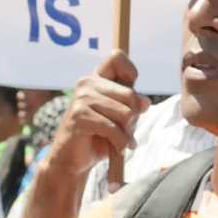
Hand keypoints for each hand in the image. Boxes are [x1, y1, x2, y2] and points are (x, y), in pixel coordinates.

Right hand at [37, 51, 142, 184]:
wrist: (73, 161)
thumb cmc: (98, 137)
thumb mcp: (120, 118)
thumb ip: (132, 106)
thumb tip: (145, 102)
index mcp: (96, 78)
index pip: (117, 57)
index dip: (130, 73)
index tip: (129, 97)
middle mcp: (87, 83)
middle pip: (130, 94)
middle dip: (134, 117)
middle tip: (126, 130)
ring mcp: (82, 98)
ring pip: (125, 113)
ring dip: (127, 132)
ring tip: (120, 140)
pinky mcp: (79, 116)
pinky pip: (113, 128)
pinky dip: (120, 142)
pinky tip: (117, 149)